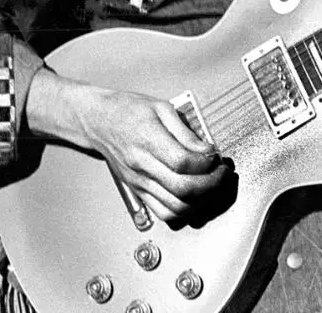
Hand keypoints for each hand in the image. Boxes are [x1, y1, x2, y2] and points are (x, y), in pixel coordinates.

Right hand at [27, 72, 230, 223]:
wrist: (98, 121)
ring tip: (212, 184)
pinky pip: (164, 212)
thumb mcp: (161, 108)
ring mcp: (140, 182)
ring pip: (176, 206)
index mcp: (148, 140)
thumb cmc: (128, 111)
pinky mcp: (139, 191)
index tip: (216, 155)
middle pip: (183, 188)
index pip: (184, 162)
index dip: (207, 162)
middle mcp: (142, 166)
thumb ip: (185, 131)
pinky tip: (195, 197)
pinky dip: (185, 210)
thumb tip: (206, 149)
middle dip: (212, 183)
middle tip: (222, 172)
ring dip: (202, 200)